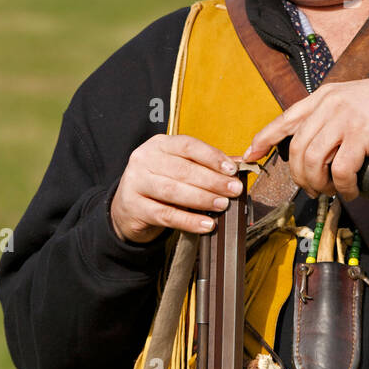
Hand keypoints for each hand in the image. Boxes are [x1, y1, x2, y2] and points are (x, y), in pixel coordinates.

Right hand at [110, 134, 244, 243]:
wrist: (127, 208)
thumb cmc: (160, 183)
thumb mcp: (180, 168)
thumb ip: (208, 165)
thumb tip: (241, 164)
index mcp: (159, 144)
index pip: (188, 146)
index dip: (212, 157)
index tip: (232, 170)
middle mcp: (144, 159)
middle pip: (182, 170)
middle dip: (212, 181)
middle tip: (233, 190)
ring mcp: (136, 182)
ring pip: (173, 191)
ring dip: (202, 199)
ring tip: (222, 205)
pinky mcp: (134, 207)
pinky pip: (166, 214)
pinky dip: (189, 221)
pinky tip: (206, 224)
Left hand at [242, 77, 368, 200]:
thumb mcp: (354, 102)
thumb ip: (333, 116)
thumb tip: (317, 146)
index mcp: (325, 96)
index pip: (286, 118)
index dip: (265, 137)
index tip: (251, 153)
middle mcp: (330, 105)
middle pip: (297, 147)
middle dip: (298, 176)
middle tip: (311, 189)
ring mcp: (345, 119)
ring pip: (312, 160)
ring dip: (318, 183)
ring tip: (330, 191)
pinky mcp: (361, 136)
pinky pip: (340, 170)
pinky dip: (342, 187)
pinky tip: (349, 191)